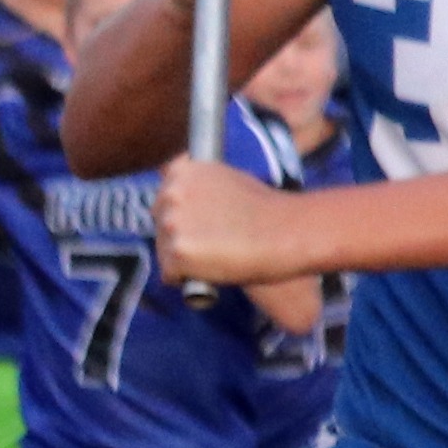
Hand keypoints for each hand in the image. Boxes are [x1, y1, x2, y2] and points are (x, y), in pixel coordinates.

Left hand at [153, 156, 310, 283]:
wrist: (287, 232)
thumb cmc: (266, 209)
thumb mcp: (228, 178)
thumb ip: (200, 184)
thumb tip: (180, 187)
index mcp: (182, 170)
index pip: (165, 197)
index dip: (184, 213)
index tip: (205, 222)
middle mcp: (170, 192)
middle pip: (160, 224)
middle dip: (181, 236)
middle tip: (216, 242)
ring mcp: (171, 223)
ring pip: (164, 251)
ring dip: (184, 258)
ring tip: (219, 254)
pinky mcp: (177, 252)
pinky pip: (170, 275)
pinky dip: (188, 278)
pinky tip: (214, 269)